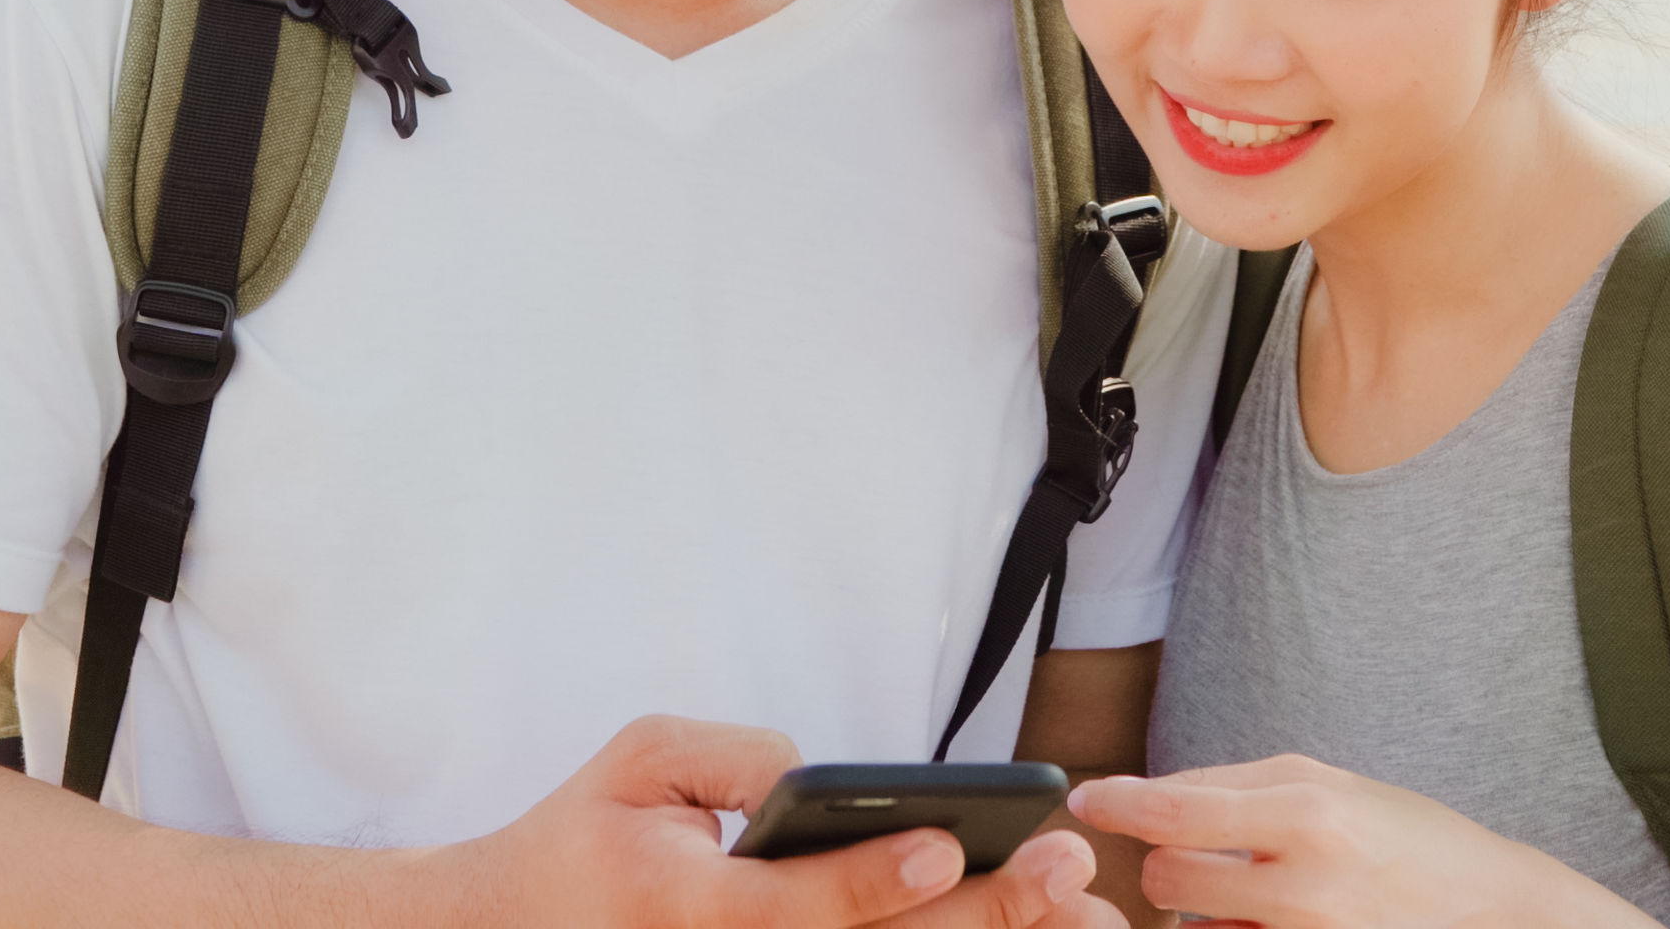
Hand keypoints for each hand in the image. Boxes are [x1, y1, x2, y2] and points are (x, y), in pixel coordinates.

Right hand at [444, 714, 1123, 928]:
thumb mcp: (641, 759)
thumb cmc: (591, 836)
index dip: (870, 880)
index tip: (944, 845)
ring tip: (1078, 915)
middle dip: (977, 918)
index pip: (790, 906)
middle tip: (1060, 872)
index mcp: (685, 909)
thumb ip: (734, 757)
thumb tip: (822, 781)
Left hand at [1069, 758, 1643, 928]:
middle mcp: (1305, 888)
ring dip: (1200, 911)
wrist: (1491, 911)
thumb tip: (1146, 793)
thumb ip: (1231, 786)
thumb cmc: (1405, 837)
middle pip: (1166, 879)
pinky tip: (1264, 920)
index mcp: (1308, 816)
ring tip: (1253, 892)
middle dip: (1168, 863)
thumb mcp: (1325, 783)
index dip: (1117, 802)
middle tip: (1203, 853)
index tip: (1085, 798)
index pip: (1176, 809)